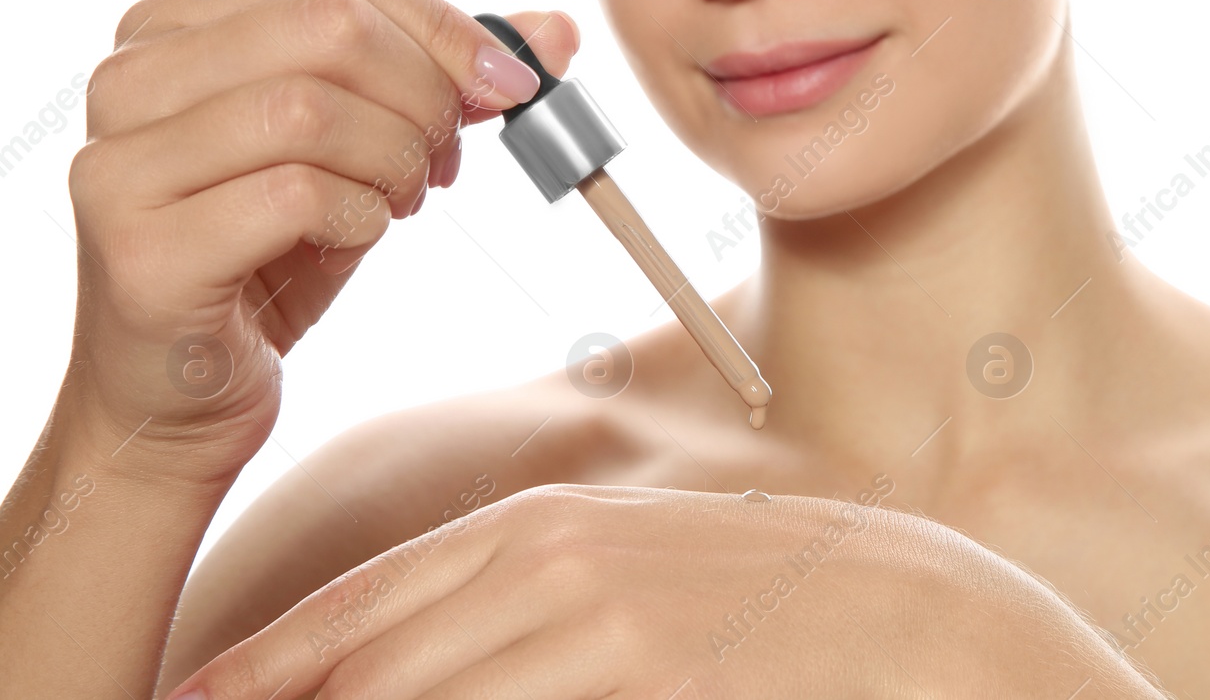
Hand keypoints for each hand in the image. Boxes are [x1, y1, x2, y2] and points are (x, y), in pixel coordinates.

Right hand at [64, 0, 578, 480]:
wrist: (180, 396)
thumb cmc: (271, 260)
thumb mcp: (366, 151)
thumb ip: (447, 81)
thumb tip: (555, 30)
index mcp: (174, 28)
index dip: (442, 22)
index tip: (508, 87)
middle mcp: (129, 77)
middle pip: (329, 26)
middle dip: (425, 95)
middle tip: (444, 160)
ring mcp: (121, 161)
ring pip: (312, 109)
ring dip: (395, 160)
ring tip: (399, 202)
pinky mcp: (142, 247)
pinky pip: (296, 195)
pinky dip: (361, 218)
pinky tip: (354, 240)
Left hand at [167, 484, 1161, 699]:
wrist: (929, 623)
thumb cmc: (786, 604)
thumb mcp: (651, 578)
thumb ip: (546, 613)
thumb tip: (449, 655)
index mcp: (551, 532)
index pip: (372, 604)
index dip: (274, 660)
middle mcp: (554, 563)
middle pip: (370, 656)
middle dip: (284, 697)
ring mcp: (596, 622)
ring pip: (420, 689)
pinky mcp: (647, 665)